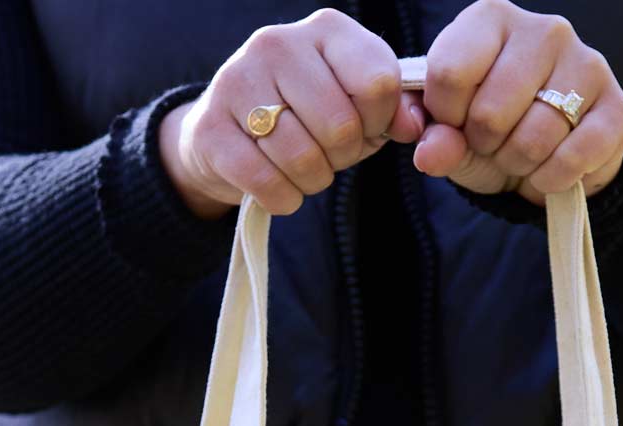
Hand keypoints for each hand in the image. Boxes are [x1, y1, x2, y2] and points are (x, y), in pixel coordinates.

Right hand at [159, 10, 427, 219]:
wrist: (225, 134)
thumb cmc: (304, 118)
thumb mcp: (354, 107)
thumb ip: (390, 112)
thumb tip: (411, 126)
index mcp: (326, 30)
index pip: (377, 82)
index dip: (378, 123)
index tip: (363, 128)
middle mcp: (279, 43)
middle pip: (340, 125)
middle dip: (342, 157)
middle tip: (328, 155)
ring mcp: (239, 80)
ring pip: (303, 158)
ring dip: (312, 182)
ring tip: (303, 170)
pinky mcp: (211, 127)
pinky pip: (267, 183)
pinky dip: (283, 199)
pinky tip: (279, 188)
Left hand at [414, 1, 622, 203]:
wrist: (553, 158)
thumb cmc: (494, 132)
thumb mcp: (453, 135)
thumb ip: (434, 138)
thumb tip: (430, 153)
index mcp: (491, 19)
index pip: (449, 74)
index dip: (446, 118)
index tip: (457, 123)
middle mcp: (543, 30)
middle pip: (490, 112)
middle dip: (485, 146)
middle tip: (495, 143)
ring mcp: (585, 63)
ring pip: (533, 140)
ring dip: (518, 165)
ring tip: (522, 154)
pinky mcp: (615, 106)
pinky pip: (571, 159)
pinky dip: (551, 179)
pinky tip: (549, 170)